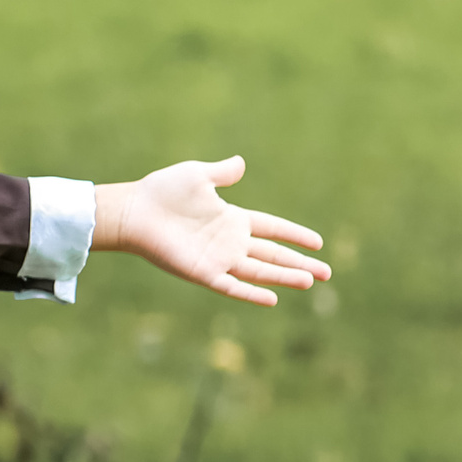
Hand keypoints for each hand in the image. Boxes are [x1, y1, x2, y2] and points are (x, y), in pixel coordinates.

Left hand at [92, 156, 329, 305]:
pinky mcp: (203, 272)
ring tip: (311, 282)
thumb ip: (222, 173)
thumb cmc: (161, 191)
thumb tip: (241, 162)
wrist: (133, 210)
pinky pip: (232, 286)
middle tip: (328, 273)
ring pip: (259, 272)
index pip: (272, 228)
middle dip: (300, 264)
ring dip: (284, 277)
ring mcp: (218, 259)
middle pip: (273, 255)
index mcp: (232, 219)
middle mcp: (229, 242)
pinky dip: (251, 293)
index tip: (318, 243)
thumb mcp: (198, 176)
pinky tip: (273, 299)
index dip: (295, 235)